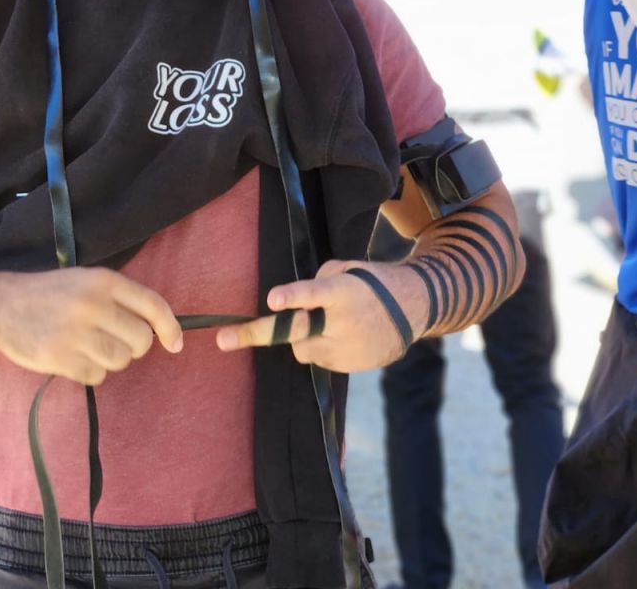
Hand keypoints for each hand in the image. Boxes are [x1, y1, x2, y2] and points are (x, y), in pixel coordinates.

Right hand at [0, 267, 182, 385]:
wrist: (2, 304)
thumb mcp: (87, 281)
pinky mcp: (59, 358)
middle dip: (134, 346)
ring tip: (90, 346)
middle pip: (141, 340)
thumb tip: (161, 329)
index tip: (176, 343)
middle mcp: (92, 304)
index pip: (152, 305)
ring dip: (111, 359)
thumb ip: (120, 299)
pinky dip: (90, 371)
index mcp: (103, 280)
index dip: (171, 327)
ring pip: (120, 360)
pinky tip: (73, 356)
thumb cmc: (52, 293)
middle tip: (114, 340)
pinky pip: (96, 375)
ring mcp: (75, 332)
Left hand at [215, 260, 425, 372]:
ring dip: (302, 336)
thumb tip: (293, 303)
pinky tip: (340, 336)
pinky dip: (320, 348)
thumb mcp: (348, 269)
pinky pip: (318, 359)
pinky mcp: (347, 366)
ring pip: (301, 347)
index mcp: (343, 292)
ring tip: (325, 323)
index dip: (293, 296)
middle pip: (294, 331)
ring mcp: (345, 349)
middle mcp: (342, 323)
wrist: (413, 310)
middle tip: (223, 339)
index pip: (314, 293)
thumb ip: (319, 282)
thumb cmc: (372, 282)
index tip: (272, 300)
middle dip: (257, 333)